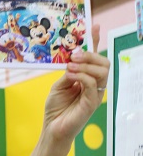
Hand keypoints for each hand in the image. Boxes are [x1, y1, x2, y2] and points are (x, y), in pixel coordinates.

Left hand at [43, 24, 109, 143]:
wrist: (52, 129)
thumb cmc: (56, 109)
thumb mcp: (59, 85)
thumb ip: (68, 72)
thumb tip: (74, 58)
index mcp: (88, 79)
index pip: (95, 59)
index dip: (95, 42)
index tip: (94, 26)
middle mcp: (95, 85)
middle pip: (104, 62)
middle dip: (90, 54)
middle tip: (74, 55)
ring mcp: (96, 94)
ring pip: (102, 71)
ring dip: (85, 65)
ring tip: (70, 65)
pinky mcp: (92, 103)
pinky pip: (94, 84)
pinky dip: (82, 76)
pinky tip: (70, 75)